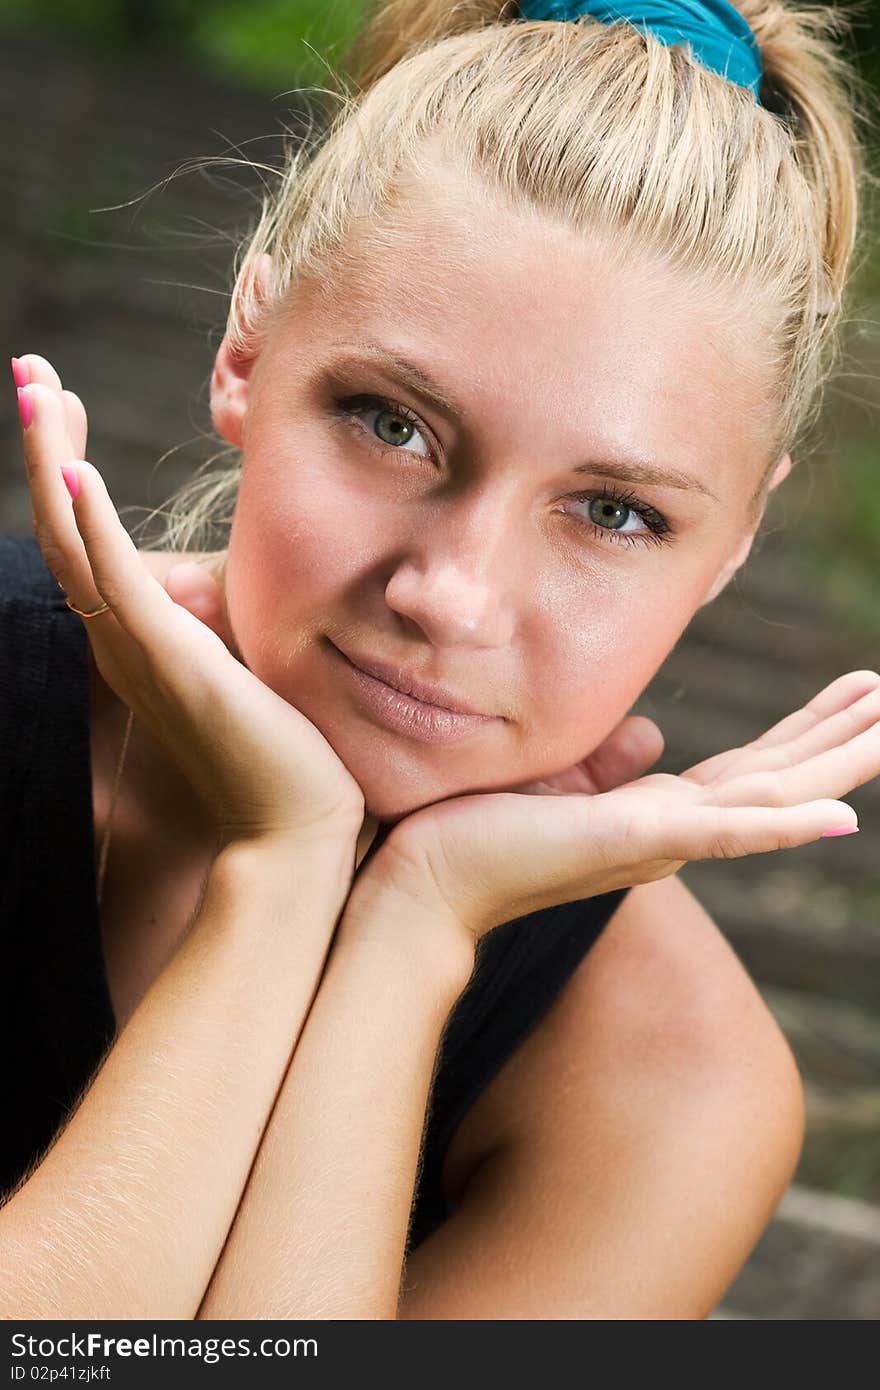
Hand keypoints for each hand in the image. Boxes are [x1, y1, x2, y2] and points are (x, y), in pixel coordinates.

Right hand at [15, 353, 366, 852]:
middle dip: (46, 444)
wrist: (297, 829)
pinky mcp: (169, 661)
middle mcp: (125, 640)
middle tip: (31, 372)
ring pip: (74, 540)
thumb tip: (218, 584)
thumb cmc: (288, 754)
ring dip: (53, 460)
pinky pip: (114, 582)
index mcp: (141, 639)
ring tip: (35, 389)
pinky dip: (88, 524)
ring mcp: (140, 650)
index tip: (65, 405)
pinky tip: (75, 471)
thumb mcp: (252, 661)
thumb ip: (228, 619)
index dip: (69, 469)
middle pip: (63, 525)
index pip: (87, 538)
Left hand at [360, 671, 875, 944]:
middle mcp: (672, 829)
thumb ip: (610, 762)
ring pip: (772, 798)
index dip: (808, 730)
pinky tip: (839, 818)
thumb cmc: (476, 835)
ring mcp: (658, 839)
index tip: (858, 689)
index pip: (752, 767)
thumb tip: (653, 734)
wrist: (421, 888)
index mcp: (657, 812)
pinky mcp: (629, 840)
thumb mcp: (558, 781)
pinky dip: (781, 826)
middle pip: (780, 776)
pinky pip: (721, 833)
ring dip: (839, 765)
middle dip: (841, 736)